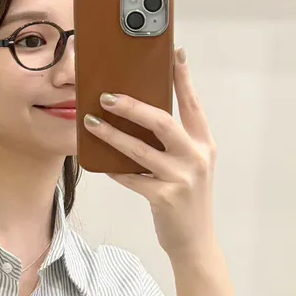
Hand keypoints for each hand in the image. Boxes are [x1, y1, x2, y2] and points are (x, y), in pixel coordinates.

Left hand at [84, 48, 217, 259]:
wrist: (195, 242)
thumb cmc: (187, 200)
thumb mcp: (190, 167)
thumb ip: (175, 144)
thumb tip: (141, 117)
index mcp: (204, 144)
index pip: (192, 104)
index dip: (182, 78)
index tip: (174, 53)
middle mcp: (196, 157)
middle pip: (162, 122)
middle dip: (133, 106)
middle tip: (107, 96)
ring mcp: (181, 178)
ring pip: (140, 149)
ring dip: (112, 135)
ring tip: (91, 123)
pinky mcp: (165, 198)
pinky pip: (132, 178)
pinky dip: (115, 169)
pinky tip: (100, 162)